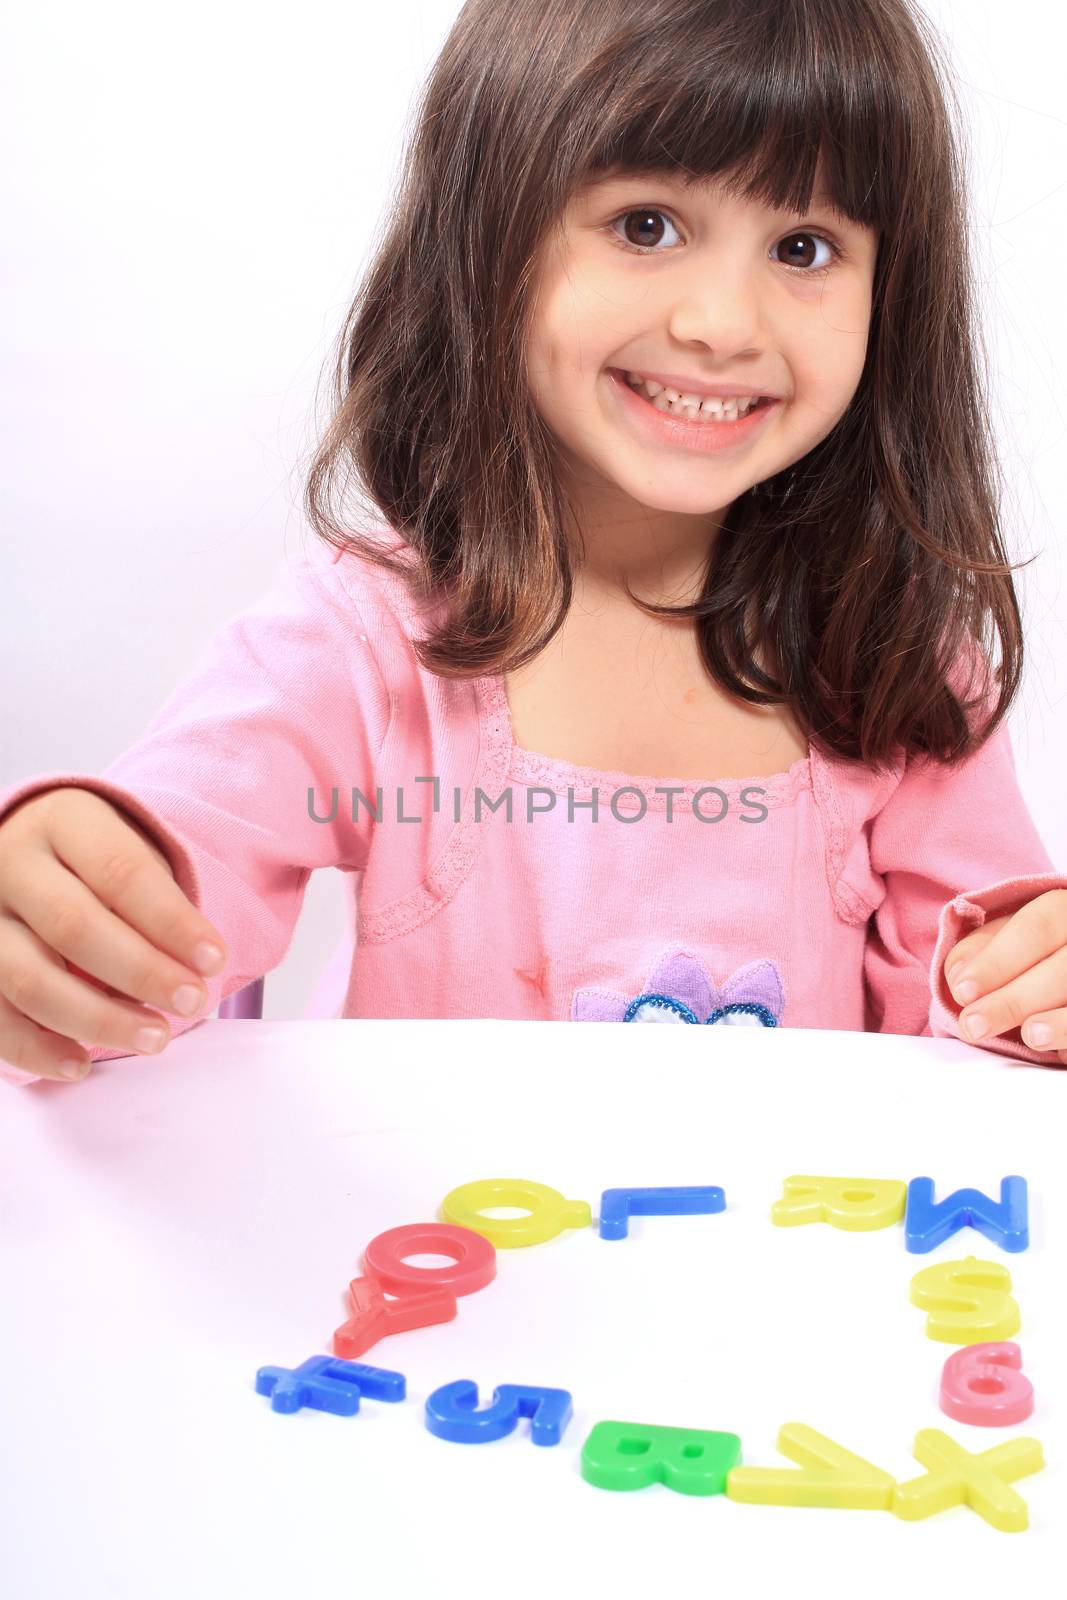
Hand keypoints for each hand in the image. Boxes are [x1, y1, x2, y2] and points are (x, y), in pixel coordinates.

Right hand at [0, 787, 226, 1082]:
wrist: (29, 851)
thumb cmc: (98, 863)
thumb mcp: (130, 853)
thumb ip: (159, 903)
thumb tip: (192, 971)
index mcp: (64, 822)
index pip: (122, 872)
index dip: (172, 922)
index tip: (215, 960)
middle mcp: (12, 863)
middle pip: (75, 925)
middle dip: (142, 972)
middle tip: (193, 1002)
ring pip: (29, 978)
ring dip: (98, 1019)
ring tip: (155, 1037)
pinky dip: (37, 1049)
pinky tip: (81, 1064)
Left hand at [943, 889, 1066, 1063]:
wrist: (1064, 958)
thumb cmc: (1037, 951)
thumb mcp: (1009, 936)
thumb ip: (981, 949)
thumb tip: (958, 976)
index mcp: (1064, 910)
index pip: (1036, 929)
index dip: (997, 961)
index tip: (963, 991)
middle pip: (1062, 968)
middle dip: (1013, 1000)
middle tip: (974, 1025)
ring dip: (1059, 1022)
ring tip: (1029, 1035)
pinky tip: (1061, 1052)